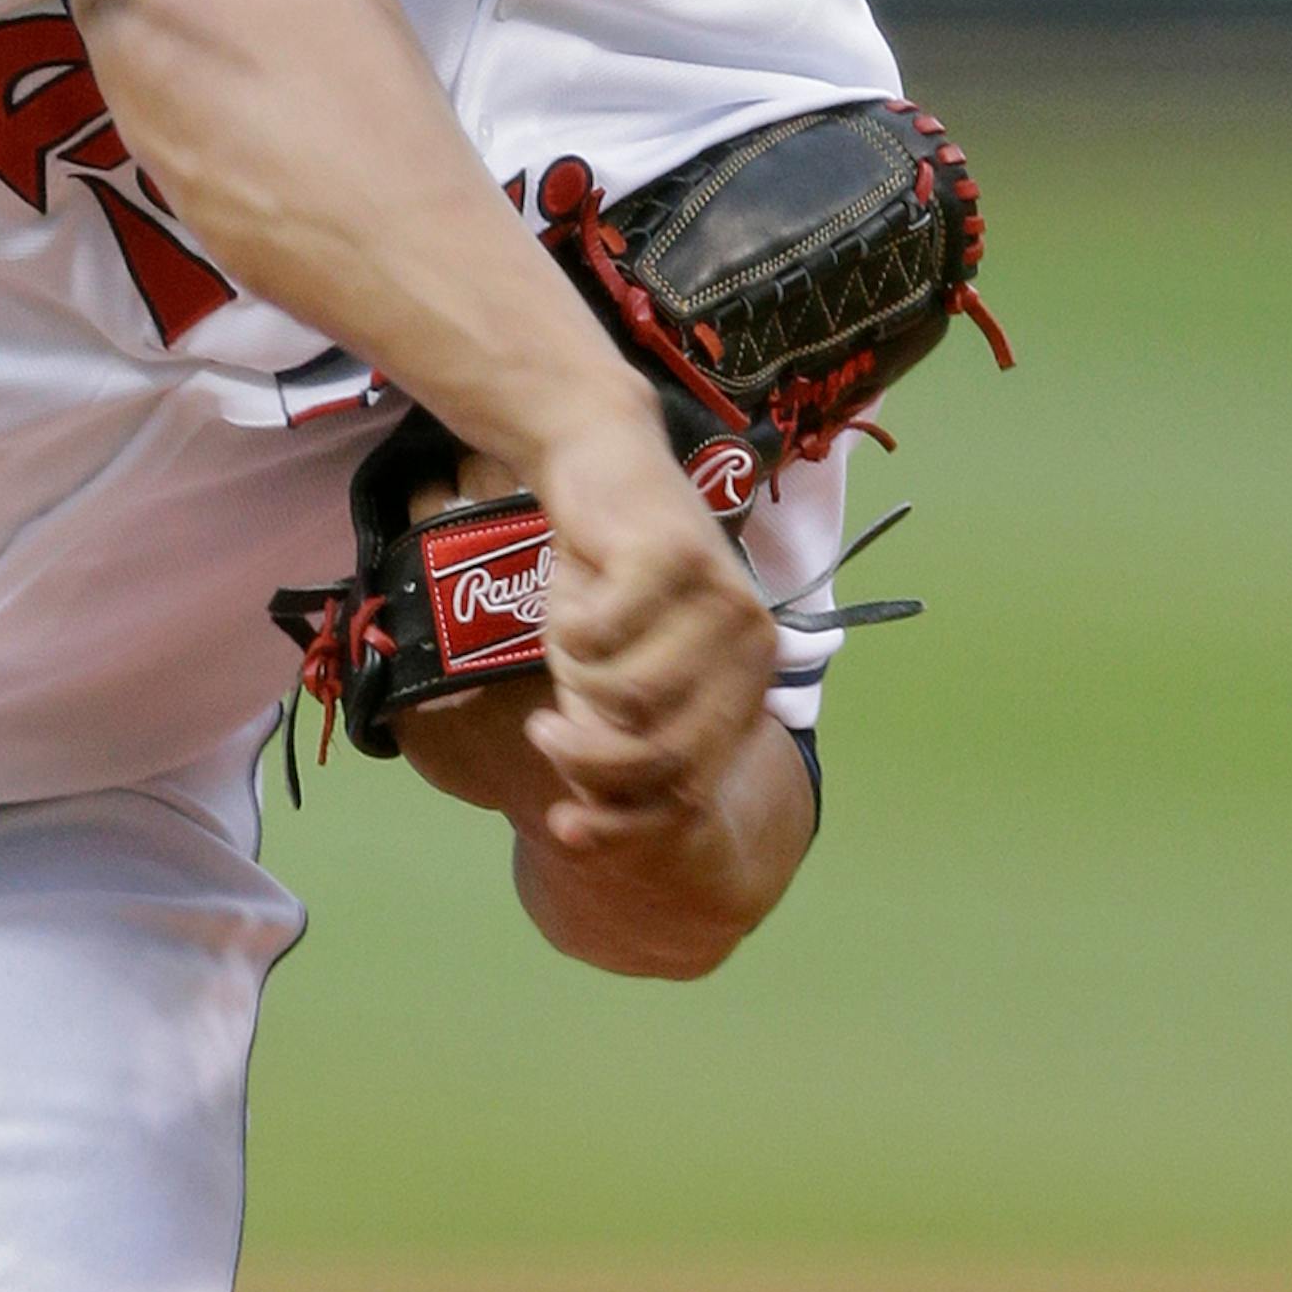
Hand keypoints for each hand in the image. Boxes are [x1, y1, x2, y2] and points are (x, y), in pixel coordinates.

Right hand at [527, 404, 775, 851]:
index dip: (626, 822)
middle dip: (588, 760)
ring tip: (561, 648)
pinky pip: (602, 635)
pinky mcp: (674, 554)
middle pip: (665, 754)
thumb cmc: (607, 579)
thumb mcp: (606, 675)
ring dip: (576, 682)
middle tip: (540, 732)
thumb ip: (606, 740)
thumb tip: (584, 820)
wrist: (598, 461)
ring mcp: (720, 597)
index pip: (693, 786)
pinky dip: (569, 627)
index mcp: (747, 683)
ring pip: (632, 699)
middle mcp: (751, 644)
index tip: (563, 830)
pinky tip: (569, 597)